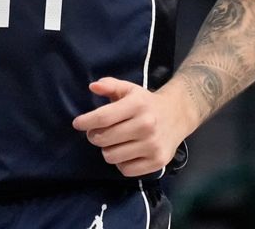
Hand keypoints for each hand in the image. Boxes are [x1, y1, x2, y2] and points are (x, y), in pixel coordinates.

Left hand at [71, 77, 194, 176]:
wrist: (177, 115)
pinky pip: (125, 170)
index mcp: (137, 105)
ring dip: (108, 150)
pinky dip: (121, 163)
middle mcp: (146, 125)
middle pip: (103, 139)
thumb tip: (92, 86)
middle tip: (99, 132)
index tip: (77, 123)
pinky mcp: (158, 161)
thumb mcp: (129, 89)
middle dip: (95, 136)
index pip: (103, 117)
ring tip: (115, 142)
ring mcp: (153, 145)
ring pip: (111, 156)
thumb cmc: (146, 103)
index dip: (85, 122)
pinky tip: (127, 152)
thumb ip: (109, 85)